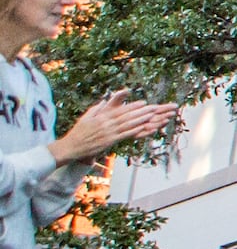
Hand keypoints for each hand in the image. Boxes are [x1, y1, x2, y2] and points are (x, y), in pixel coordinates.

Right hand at [50, 95, 172, 164]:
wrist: (71, 147)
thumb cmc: (78, 133)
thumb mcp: (85, 118)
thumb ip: (96, 109)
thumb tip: (103, 101)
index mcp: (101, 117)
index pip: (120, 110)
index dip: (133, 106)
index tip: (143, 102)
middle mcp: (106, 124)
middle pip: (127, 116)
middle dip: (141, 112)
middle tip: (153, 108)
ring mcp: (109, 133)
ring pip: (128, 125)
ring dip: (141, 120)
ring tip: (152, 116)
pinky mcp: (109, 142)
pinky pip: (125, 135)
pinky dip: (135, 131)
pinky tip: (144, 129)